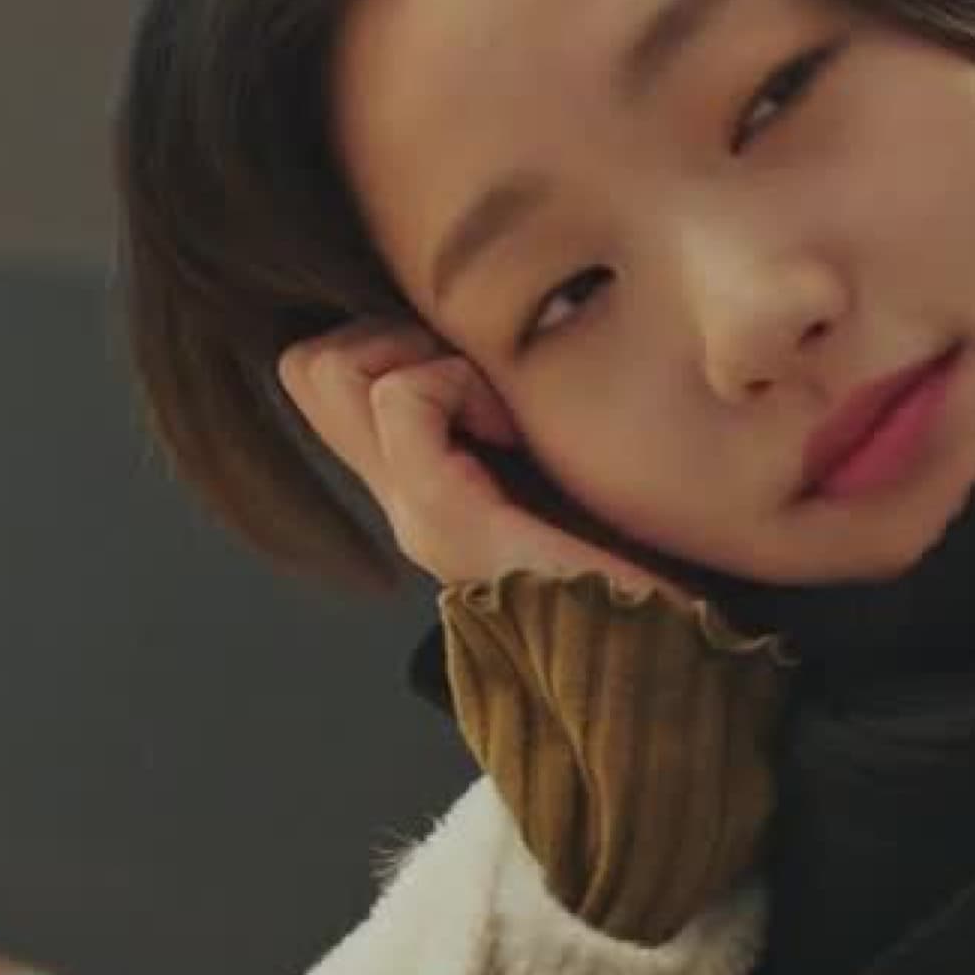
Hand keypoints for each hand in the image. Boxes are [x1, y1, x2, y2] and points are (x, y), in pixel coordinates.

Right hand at [277, 320, 678, 599]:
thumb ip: (529, 411)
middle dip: (388, 334)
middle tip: (478, 384)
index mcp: (430, 483)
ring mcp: (411, 511)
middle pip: (307, 364)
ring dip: (418, 354)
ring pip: (326, 366)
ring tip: (495, 411)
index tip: (491, 380)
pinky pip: (401, 397)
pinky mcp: (443, 520)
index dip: (393, 338)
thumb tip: (531, 320)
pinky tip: (514, 433)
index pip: (326, 372)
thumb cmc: (645, 562)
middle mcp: (401, 498)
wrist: (667, 655)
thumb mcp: (576, 463)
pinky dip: (456, 385)